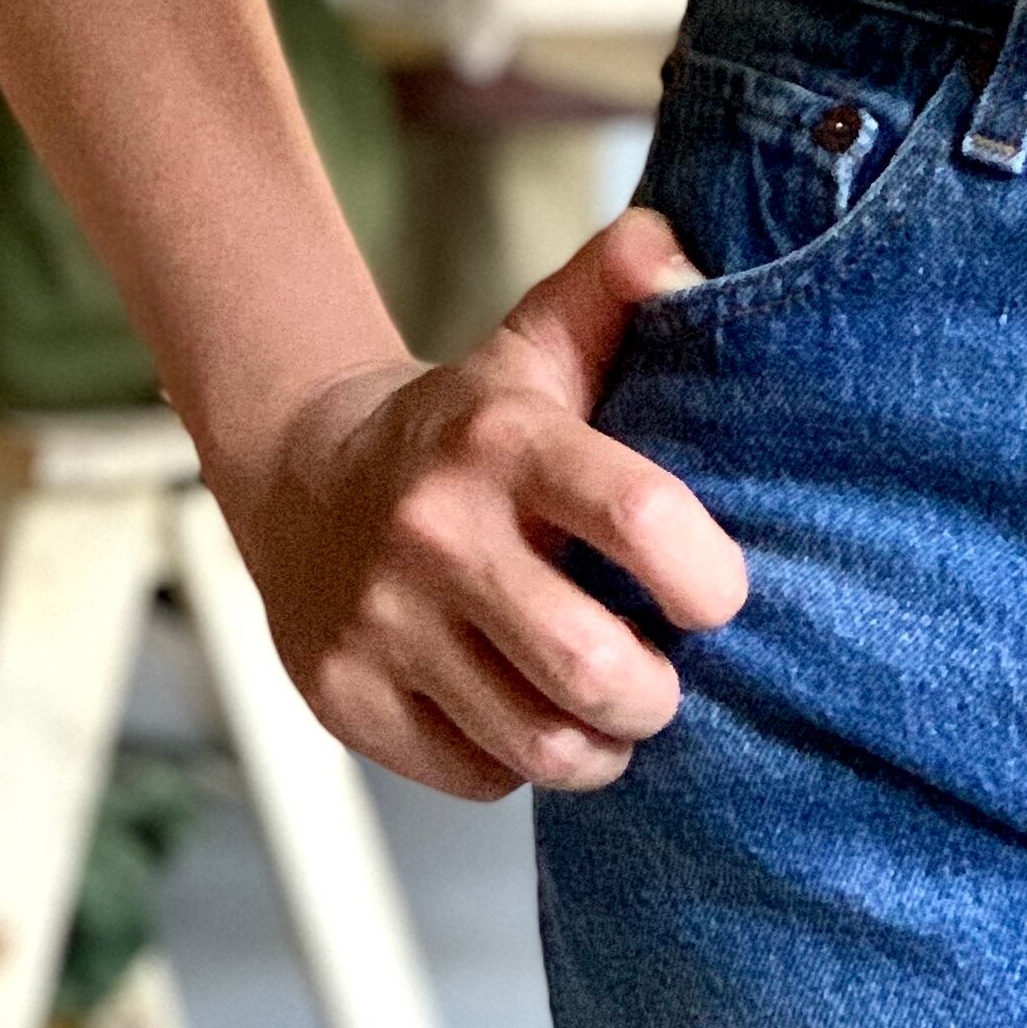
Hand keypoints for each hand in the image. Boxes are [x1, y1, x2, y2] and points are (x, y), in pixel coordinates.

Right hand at [210, 207, 749, 800]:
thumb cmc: (474, 421)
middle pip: (594, 668)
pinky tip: (524, 713)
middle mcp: (436, 530)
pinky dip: (520, 762)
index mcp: (505, 440)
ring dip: (601, 746)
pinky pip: (476, 773)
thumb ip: (622, 281)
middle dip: (659, 695)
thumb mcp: (540, 339)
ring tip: (612, 713)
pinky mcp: (342, 695)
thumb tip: (685, 253)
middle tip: (667, 680)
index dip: (707, 579)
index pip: (639, 518)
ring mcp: (380, 619)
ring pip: (539, 743)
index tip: (720, 599)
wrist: (306, 473)